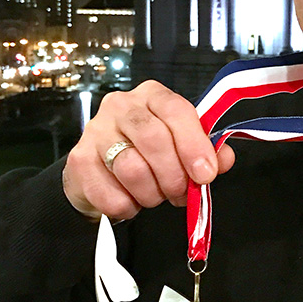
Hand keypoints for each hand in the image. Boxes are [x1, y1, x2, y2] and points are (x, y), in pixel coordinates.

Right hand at [63, 81, 234, 221]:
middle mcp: (122, 105)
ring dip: (151, 193)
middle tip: (180, 194)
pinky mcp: (78, 160)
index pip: (176, 110)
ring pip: (131, 168)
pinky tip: (131, 201)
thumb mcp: (181, 145)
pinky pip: (110, 194)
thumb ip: (206, 150)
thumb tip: (224, 159)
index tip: (205, 174)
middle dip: (173, 175)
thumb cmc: (147, 153)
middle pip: (153, 138)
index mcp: (153, 95)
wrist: (100, 170)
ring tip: (155, 196)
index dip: (193, 144)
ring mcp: (96, 130)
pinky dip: (127, 206)